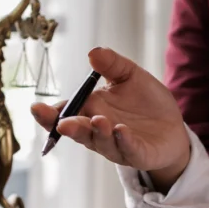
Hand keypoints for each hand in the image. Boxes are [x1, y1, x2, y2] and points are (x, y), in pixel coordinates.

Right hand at [30, 47, 190, 191]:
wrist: (172, 127)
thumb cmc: (145, 103)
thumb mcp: (129, 76)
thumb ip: (112, 65)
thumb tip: (93, 52)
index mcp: (90, 111)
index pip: (65, 113)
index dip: (49, 114)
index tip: (37, 108)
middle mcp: (98, 132)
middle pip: (78, 132)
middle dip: (69, 127)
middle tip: (62, 123)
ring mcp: (117, 146)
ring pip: (102, 143)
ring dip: (98, 133)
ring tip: (98, 120)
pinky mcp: (138, 155)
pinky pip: (129, 150)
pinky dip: (124, 141)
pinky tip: (121, 130)